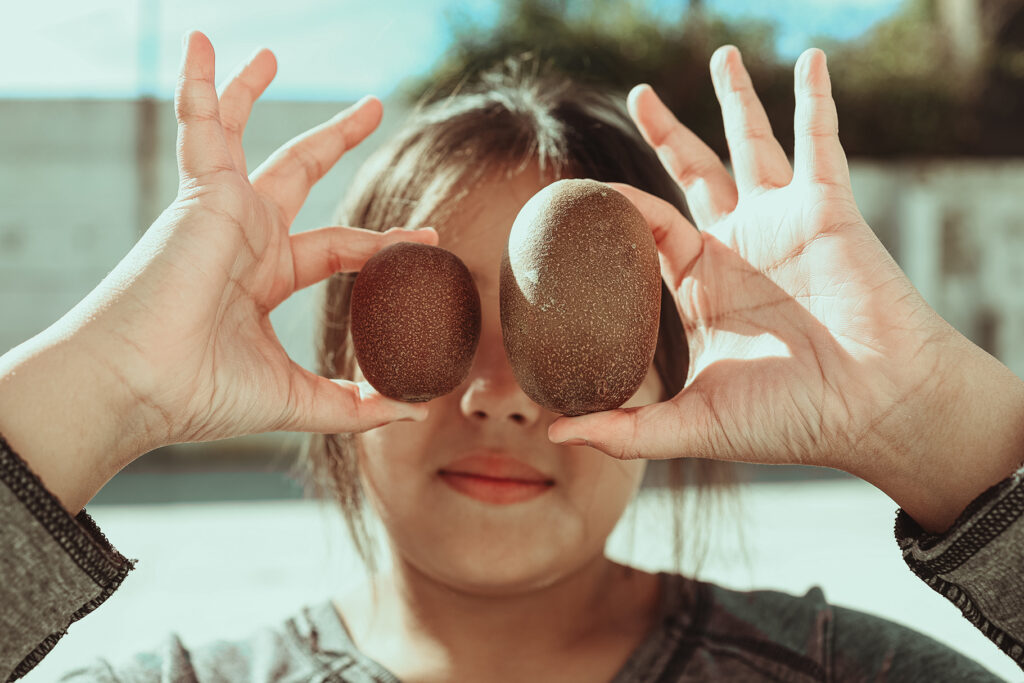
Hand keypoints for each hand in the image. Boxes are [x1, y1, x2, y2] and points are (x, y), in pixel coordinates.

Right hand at [0, 31, 433, 511]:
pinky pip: (199, 124)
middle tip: (373, 108)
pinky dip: (199, 84)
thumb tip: (413, 409)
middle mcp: (245, 236)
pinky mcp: (203, 193)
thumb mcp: (297, 398)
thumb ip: (354, 404)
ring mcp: (222, 210)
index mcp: (266, 275)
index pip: (339, 244)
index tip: (428, 236)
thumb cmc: (202, 394)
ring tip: (270, 53)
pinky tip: (202, 45)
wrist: (141, 387)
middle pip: (300, 171)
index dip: (384, 240)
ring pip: (241, 134)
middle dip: (336, 139)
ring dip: (251, 90)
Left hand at [548, 46, 1023, 531]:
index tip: (582, 196)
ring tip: (722, 54)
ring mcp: (784, 224)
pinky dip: (816, 101)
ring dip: (737, 99)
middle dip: (669, 133)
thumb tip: (557, 432)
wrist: (875, 413)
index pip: (650, 230)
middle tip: (640, 96)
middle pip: (695, 174)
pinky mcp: (829, 211)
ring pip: (753, 146)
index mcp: (706, 285)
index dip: (618, 210)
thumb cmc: (791, 422)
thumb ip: (627, 429)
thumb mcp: (695, 424)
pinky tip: (810, 62)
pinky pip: (821, 143)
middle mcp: (740, 246)